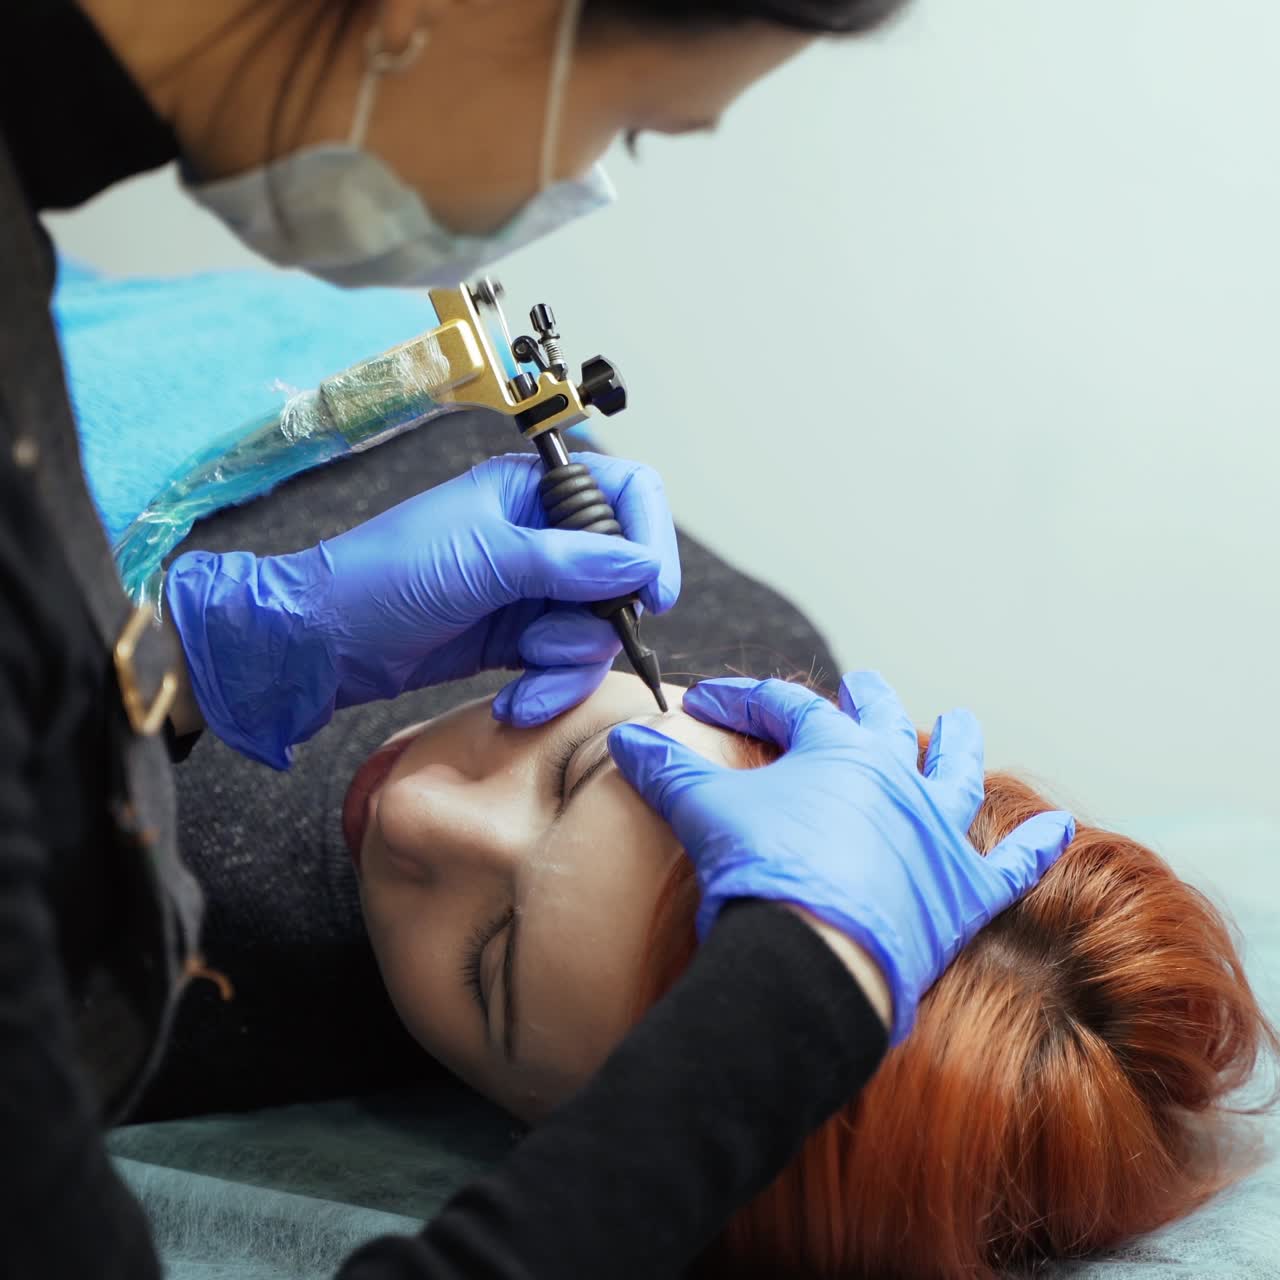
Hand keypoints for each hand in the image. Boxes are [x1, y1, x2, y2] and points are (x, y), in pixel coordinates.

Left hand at [166, 452, 678, 766]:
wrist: (324, 644)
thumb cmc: (382, 578)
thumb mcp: (482, 560)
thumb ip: (569, 561)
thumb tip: (641, 565)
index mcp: (531, 492)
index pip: (627, 493)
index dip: (651, 538)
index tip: (651, 593)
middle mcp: (542, 538)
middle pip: (622, 576)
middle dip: (596, 624)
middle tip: (552, 646)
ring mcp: (534, 592)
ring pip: (597, 631)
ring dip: (566, 667)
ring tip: (522, 678)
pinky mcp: (521, 640)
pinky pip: (566, 666)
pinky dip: (549, 689)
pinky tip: (513, 701)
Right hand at [608, 672, 1074, 1044]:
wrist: (814, 958)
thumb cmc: (761, 874)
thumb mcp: (704, 812)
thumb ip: (666, 771)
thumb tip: (624, 738)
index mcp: (836, 751)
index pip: (785, 706)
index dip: (743, 699)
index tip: (710, 702)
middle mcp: (896, 779)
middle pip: (883, 724)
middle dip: (867, 700)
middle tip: (862, 684)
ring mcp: (936, 835)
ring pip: (957, 776)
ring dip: (960, 746)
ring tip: (963, 722)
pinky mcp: (964, 895)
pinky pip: (1011, 865)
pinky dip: (1034, 847)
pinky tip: (1057, 828)